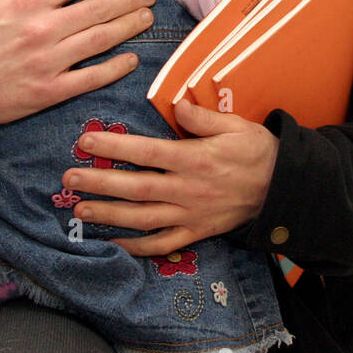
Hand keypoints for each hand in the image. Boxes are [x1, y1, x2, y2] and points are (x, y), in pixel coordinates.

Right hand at [0, 0, 156, 146]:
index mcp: (26, 2)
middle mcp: (41, 29)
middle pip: (99, 8)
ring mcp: (47, 62)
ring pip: (101, 40)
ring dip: (129, 26)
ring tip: (147, 16)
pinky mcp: (48, 92)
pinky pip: (91, 78)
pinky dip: (115, 68)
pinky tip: (131, 59)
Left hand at [63, 99, 276, 253]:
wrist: (284, 187)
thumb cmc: (257, 151)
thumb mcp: (235, 125)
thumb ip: (202, 116)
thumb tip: (175, 105)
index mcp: (195, 158)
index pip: (147, 152)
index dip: (115, 148)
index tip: (86, 142)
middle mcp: (188, 189)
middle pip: (137, 188)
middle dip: (100, 183)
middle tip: (68, 179)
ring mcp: (191, 214)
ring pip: (143, 218)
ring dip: (109, 215)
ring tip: (80, 209)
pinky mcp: (197, 232)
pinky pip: (162, 244)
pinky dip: (136, 248)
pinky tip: (113, 243)